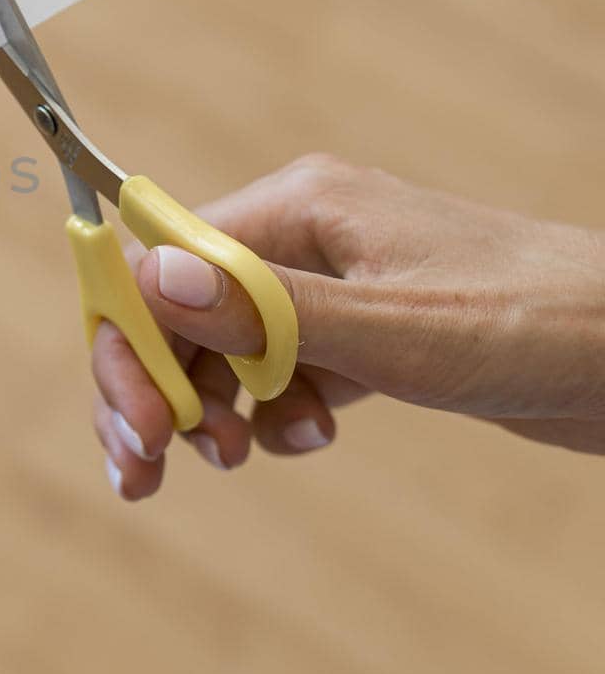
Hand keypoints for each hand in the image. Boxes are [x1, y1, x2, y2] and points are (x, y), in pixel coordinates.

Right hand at [92, 154, 604, 499]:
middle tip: (148, 466)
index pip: (163, 260)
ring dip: (211, 409)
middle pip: (181, 310)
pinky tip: (313, 438)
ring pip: (223, 348)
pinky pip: (278, 372)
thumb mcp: (395, 329)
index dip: (133, 339)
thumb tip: (151, 279)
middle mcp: (301, 238)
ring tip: (236, 459)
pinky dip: (274, 414)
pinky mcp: (360, 333)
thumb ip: (270, 308)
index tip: (140, 422)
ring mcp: (330, 287)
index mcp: (297, 207)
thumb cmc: (540, 323)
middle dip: (159, 387)